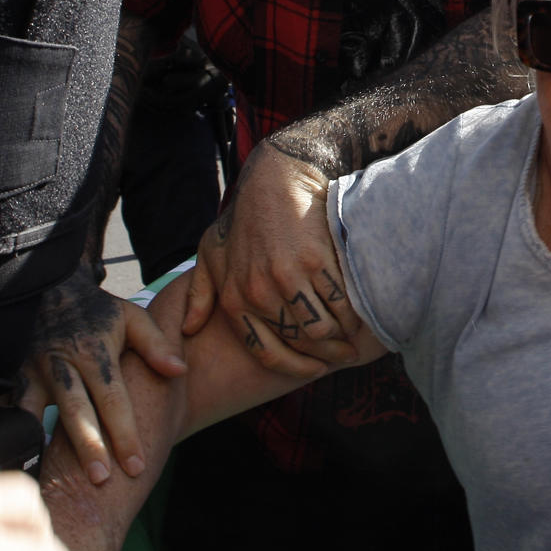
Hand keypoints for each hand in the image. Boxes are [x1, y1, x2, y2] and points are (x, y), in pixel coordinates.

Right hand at [15, 267, 185, 484]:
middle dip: (89, 448)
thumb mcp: (130, 317)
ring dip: (41, 446)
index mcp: (93, 352)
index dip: (125, 433)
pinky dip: (8, 433)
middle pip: (75, 411)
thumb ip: (155, 344)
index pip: (113, 399)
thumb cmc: (96, 311)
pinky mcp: (8, 377)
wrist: (48, 287)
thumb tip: (180, 371)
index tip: (137, 466)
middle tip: (102, 480)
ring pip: (34, 413)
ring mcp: (30, 371)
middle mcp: (60, 364)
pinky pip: (5, 409)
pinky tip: (14, 461)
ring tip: (50, 479)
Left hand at [181, 141, 363, 376]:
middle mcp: (258, 292)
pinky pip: (339, 301)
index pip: (267, 352)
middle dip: (327, 355)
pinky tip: (360, 312)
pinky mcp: (314, 259)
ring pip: (323, 327)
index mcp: (234, 299)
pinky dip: (353, 312)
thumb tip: (189, 329)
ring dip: (343, 337)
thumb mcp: (211, 253)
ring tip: (354, 337)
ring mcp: (287, 276)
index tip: (315, 371)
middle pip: (301, 342)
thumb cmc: (243, 218)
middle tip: (345, 355)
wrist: (276, 179)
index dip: (295, 368)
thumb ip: (199, 293)